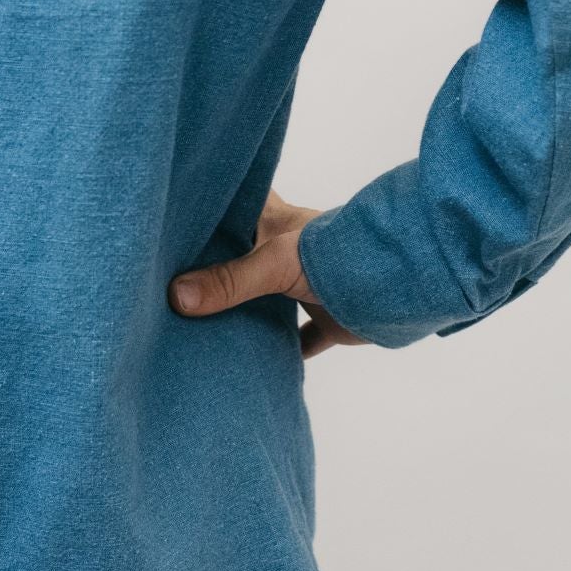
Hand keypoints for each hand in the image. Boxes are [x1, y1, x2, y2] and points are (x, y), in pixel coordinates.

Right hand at [168, 188, 368, 358]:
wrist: (398, 285)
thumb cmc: (335, 254)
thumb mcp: (274, 263)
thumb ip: (228, 281)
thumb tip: (175, 297)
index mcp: (272, 220)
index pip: (233, 205)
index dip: (206, 208)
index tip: (171, 218)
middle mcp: (285, 251)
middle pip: (243, 257)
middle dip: (216, 269)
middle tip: (173, 281)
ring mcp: (307, 286)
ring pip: (268, 298)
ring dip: (246, 312)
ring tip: (201, 325)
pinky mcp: (327, 319)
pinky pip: (301, 339)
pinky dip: (286, 351)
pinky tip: (259, 364)